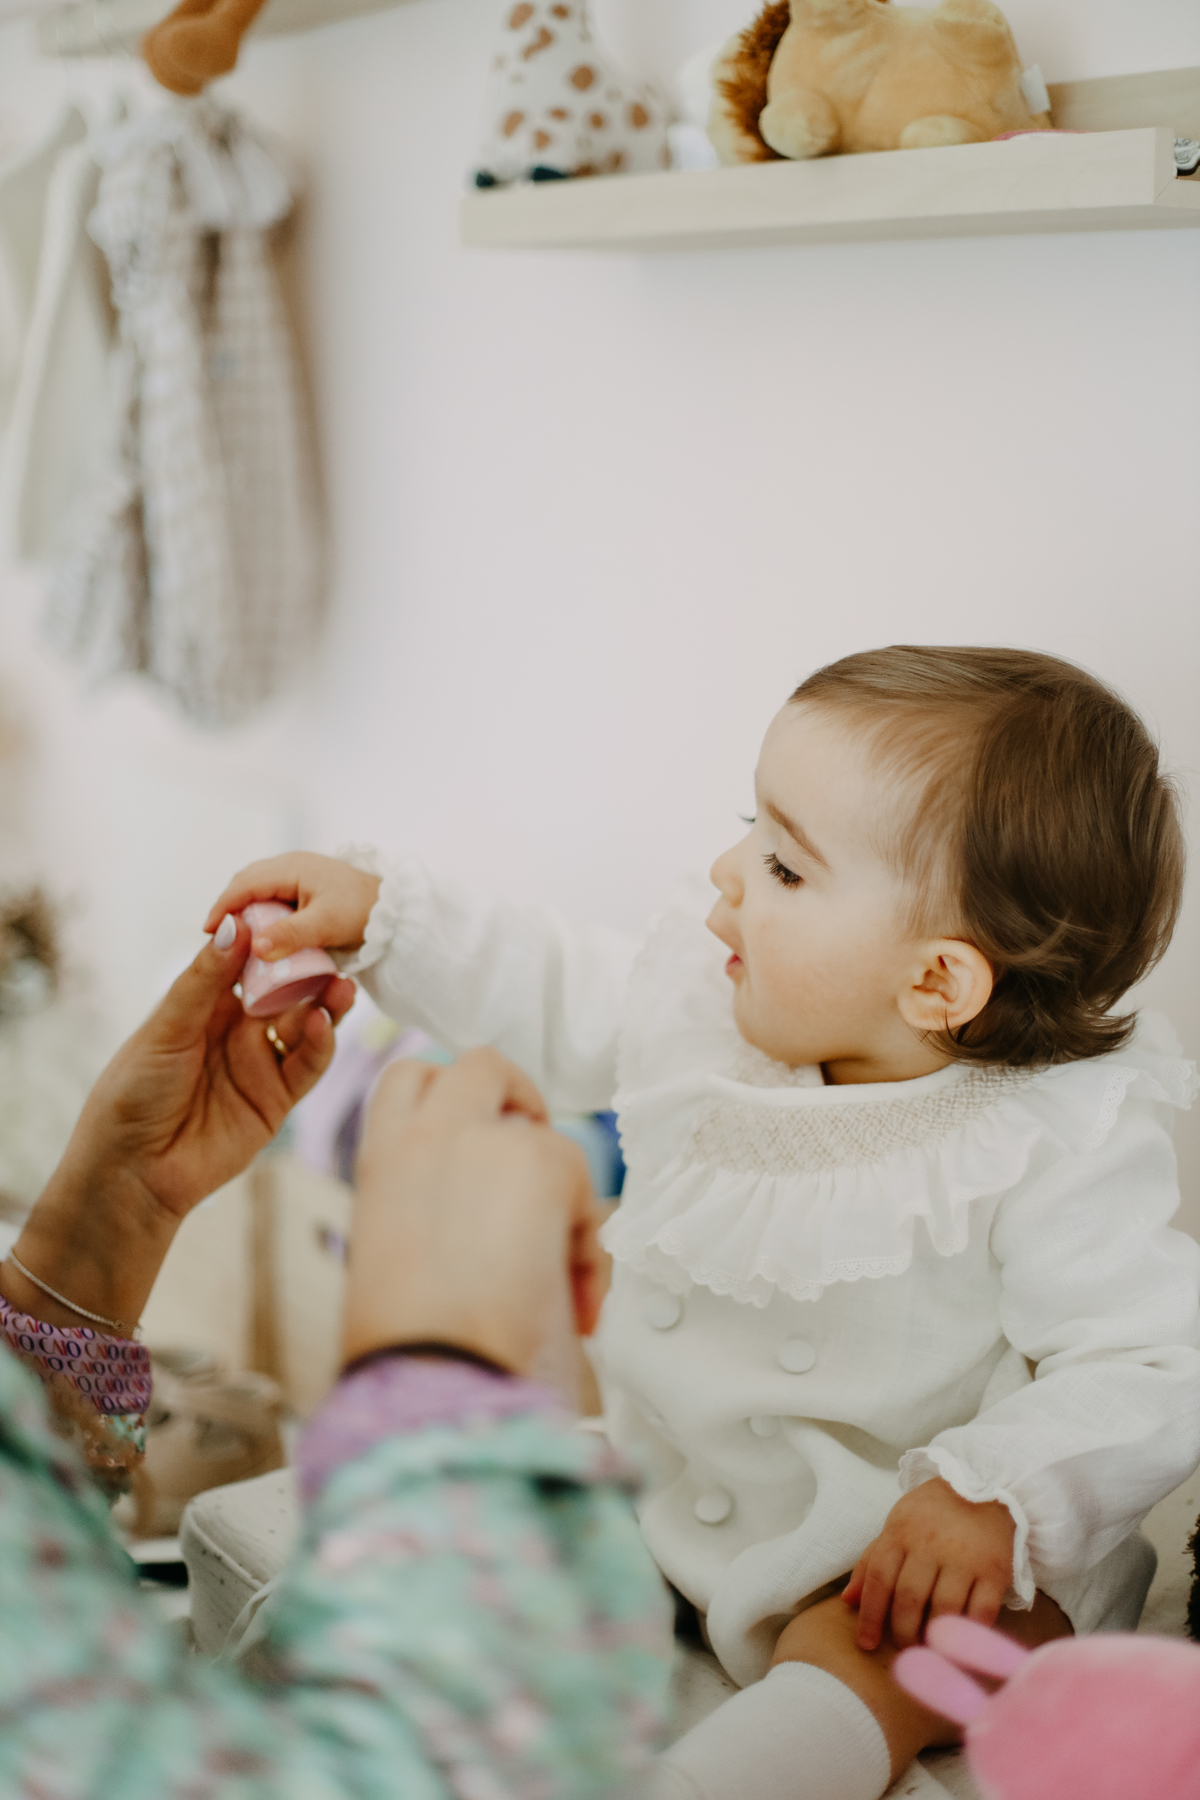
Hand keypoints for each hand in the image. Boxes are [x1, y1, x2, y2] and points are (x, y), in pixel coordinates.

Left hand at [1, 916, 354, 1332]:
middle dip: (310, 972)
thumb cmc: (134, 1092)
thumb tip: (236, 925)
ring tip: (340, 986)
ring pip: (304, 1027)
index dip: (273, 942)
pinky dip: (320, 1046)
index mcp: (206, 1006)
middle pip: (286, 993)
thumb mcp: (167, 1027)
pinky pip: (306, 1067)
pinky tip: (323, 1025)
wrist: (134, 1169)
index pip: (249, 964)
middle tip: (333, 950)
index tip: (295, 915)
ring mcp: (260, 1065)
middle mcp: (238, 1031)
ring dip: (324, 1006)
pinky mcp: (277, 1100)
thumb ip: (205, 980)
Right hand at [204, 852, 380, 962]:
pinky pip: (273, 899)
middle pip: (247, 884)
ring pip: (259, 892)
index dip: (223, 906)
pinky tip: (260, 935)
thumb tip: (255, 947)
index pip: (244, 884)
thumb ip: (290, 935)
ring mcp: (299, 877)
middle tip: (216, 938)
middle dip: (230, 908)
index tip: (207, 931)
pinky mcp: (306, 891)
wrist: (396, 911)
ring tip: (234, 939)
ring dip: (245, 912)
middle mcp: (291, 867)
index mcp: (292, 868)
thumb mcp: (326, 924)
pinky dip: (261, 915)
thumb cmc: (364, 912)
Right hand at [345, 1049, 604, 1375]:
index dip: (447, 1099)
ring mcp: (484, 1137)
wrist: (432, 1368)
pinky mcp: (542, 1160)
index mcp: (382, 1156)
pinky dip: (588, 1239)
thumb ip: (434, 1210)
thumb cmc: (409, 1344)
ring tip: (558, 1251)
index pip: (409, 1081)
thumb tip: (491, 1227)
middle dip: (514, 1096)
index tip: (472, 1138)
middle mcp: (429, 1131)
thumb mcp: (398, 1255)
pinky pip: (584, 1180)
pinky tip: (577, 1297)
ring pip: (541, 1120)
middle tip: (529, 1155)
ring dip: (557, 1173)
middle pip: (479, 1065)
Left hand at [842, 1478, 1015, 1651]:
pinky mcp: (995, 1570)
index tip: (866, 1643)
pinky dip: (968, 1632)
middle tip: (903, 1649)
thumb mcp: (897, 1525)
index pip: (878, 1579)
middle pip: (909, 1598)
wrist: (986, 1487)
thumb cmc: (933, 1513)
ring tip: (927, 1649)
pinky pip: (981, 1611)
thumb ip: (872, 1561)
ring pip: (944, 1609)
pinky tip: (959, 1642)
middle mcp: (930, 1545)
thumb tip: (848, 1600)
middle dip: (902, 1632)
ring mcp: (965, 1558)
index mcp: (901, 1532)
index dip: (870, 1615)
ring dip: (933, 1637)